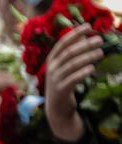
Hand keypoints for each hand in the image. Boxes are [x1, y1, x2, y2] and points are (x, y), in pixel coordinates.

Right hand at [45, 24, 103, 141]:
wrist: (56, 108)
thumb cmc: (63, 84)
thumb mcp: (63, 68)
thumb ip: (70, 54)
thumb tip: (82, 38)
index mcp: (51, 60)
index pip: (63, 43)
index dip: (75, 34)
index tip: (88, 26)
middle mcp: (51, 68)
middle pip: (69, 53)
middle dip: (85, 45)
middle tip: (100, 40)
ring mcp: (55, 79)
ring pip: (73, 64)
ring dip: (87, 57)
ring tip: (100, 53)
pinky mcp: (61, 90)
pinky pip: (73, 79)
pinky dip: (83, 72)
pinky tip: (92, 69)